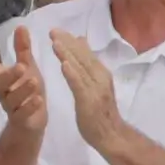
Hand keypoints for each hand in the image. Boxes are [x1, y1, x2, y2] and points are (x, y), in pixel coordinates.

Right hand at [0, 25, 46, 135]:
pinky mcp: (21, 120)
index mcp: (5, 80)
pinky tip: (38, 100)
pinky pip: (22, 114)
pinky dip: (30, 107)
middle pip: (2, 85)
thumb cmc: (28, 91)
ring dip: (23, 90)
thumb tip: (21, 26)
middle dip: (9, 75)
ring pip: (13, 99)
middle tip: (20, 66)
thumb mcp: (28, 68)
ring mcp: (12, 107)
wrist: (32, 122)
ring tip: (34, 81)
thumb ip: (23, 50)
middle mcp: (5, 93)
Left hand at [51, 30, 123, 152]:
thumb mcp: (96, 85)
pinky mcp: (89, 101)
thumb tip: (81, 42)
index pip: (85, 53)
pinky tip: (64, 65)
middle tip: (52, 30)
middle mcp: (100, 77)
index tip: (57, 30)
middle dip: (67, 43)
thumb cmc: (102, 112)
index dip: (71, 41)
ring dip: (68, 54)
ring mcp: (95, 89)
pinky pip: (79, 85)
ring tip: (55, 42)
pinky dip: (72, 74)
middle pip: (82, 57)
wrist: (112, 135)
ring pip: (80, 68)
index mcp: (101, 73)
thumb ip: (89, 65)